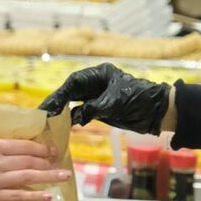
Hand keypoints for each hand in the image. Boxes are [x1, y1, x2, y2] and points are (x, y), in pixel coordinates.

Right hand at [40, 63, 172, 134]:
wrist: (157, 112)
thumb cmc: (139, 100)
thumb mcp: (114, 103)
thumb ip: (92, 108)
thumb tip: (73, 118)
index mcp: (100, 74)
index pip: (74, 81)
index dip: (61, 93)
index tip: (50, 105)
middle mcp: (96, 83)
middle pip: (72, 92)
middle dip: (58, 102)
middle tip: (43, 114)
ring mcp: (98, 96)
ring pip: (75, 103)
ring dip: (63, 112)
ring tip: (49, 121)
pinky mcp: (101, 110)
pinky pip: (82, 113)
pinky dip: (73, 119)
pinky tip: (64, 126)